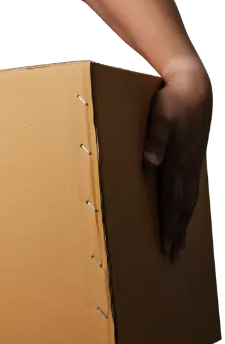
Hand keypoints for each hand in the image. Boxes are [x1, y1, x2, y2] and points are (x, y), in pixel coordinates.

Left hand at [143, 65, 212, 260]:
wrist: (194, 87)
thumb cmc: (170, 102)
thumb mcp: (159, 117)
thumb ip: (154, 140)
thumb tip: (150, 162)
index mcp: (177, 161)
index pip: (171, 200)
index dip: (168, 224)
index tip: (165, 245)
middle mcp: (187, 166)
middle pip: (182, 206)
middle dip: (177, 231)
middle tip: (173, 255)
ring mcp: (193, 163)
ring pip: (189, 199)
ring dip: (183, 221)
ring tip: (180, 242)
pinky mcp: (193, 157)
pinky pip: (191, 188)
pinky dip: (187, 204)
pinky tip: (184, 210)